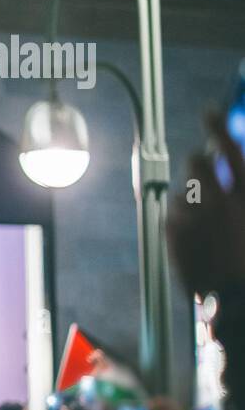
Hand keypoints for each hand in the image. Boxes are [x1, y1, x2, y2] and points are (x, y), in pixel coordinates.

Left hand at [167, 113, 244, 294]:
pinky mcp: (171, 231)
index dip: (217, 126)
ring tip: (208, 222)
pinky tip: (198, 238)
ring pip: (182, 190)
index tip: (209, 110)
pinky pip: (172, 212)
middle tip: (204, 171)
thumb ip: (242, 186)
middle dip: (198, 162)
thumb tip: (229, 164)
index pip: (230, 149)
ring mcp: (191, 217)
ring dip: (193, 198)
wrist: (235, 298)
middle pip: (195, 161)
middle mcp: (218, 203)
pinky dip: (182, 220)